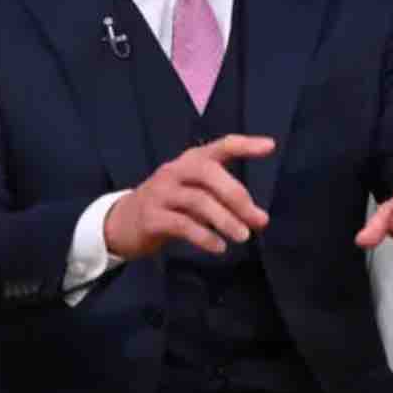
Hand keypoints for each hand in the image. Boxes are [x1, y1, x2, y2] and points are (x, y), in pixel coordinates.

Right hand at [104, 134, 273, 260]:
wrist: (122, 223)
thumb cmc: (169, 206)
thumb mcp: (194, 194)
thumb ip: (225, 202)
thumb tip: (260, 219)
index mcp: (190, 161)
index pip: (220, 146)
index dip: (245, 144)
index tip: (269, 146)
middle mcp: (174, 171)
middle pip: (208, 172)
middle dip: (237, 196)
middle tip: (258, 220)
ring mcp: (160, 193)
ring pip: (198, 200)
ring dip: (225, 220)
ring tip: (243, 237)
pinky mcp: (151, 217)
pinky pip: (182, 224)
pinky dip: (204, 237)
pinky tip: (219, 247)